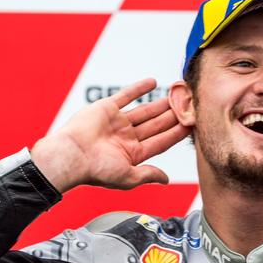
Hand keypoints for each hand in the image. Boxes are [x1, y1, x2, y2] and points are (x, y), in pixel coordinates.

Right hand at [31, 78, 190, 192]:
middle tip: (189, 105)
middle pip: (157, 124)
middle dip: (173, 115)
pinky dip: (138, 88)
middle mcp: (127, 137)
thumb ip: (148, 174)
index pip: (162, 141)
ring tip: (177, 94)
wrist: (70, 156)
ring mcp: (117, 122)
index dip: (177, 133)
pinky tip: (153, 83)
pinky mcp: (106, 108)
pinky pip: (125, 96)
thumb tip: (166, 179)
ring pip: (145, 110)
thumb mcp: (128, 177)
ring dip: (161, 102)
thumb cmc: (95, 170)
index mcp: (133, 154)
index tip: (192, 124)